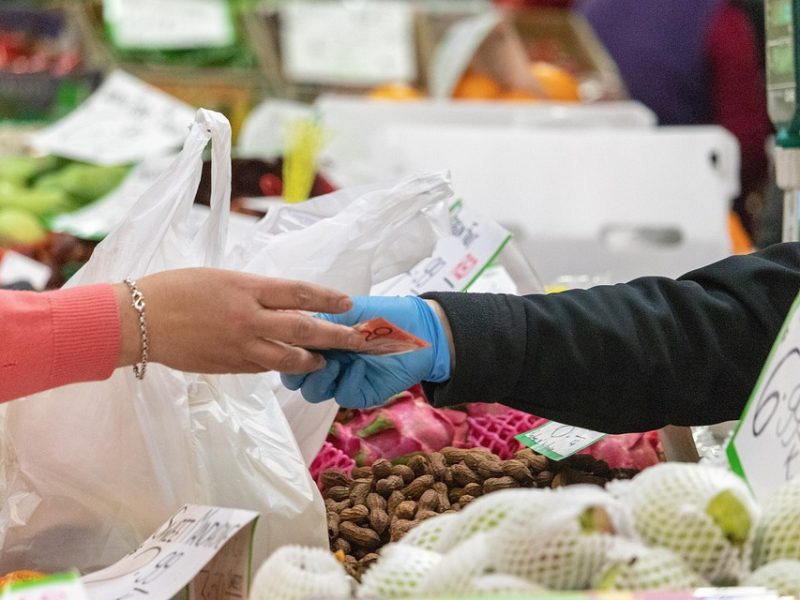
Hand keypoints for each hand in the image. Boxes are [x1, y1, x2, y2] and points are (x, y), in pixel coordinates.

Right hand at [113, 268, 365, 373]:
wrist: (137, 319)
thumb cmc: (176, 289)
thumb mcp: (221, 278)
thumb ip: (254, 292)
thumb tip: (284, 303)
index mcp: (246, 288)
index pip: (299, 293)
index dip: (328, 299)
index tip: (349, 303)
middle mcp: (248, 318)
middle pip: (303, 330)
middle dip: (335, 336)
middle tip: (356, 340)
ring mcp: (239, 346)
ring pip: (287, 358)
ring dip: (311, 360)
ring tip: (324, 360)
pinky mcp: (228, 367)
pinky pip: (262, 368)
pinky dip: (279, 366)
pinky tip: (288, 366)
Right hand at [280, 296, 452, 408]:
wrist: (422, 331)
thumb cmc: (387, 315)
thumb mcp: (350, 311)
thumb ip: (321, 320)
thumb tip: (290, 325)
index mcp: (320, 339)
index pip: (290, 349)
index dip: (287, 347)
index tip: (292, 338)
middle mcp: (326, 360)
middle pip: (294, 377)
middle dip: (297, 369)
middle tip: (311, 356)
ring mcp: (341, 378)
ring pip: (313, 391)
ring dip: (319, 378)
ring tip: (334, 362)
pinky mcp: (359, 393)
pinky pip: (342, 395)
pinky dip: (347, 382)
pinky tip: (359, 366)